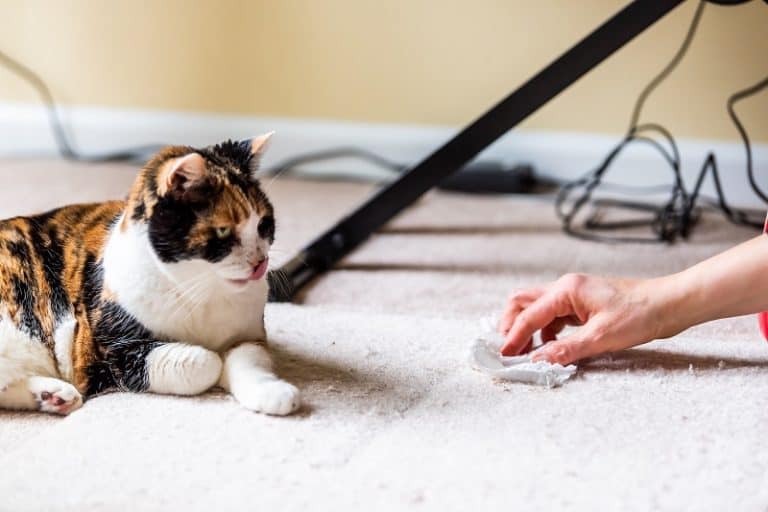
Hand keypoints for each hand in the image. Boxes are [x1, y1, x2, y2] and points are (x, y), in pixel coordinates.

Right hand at [498, 273, 669, 364]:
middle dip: (511, 324)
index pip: (529, 315)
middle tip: (509, 348)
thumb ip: (566, 349)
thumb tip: (538, 361)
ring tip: (527, 351)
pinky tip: (551, 345)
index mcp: (566, 291)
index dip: (514, 336)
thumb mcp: (601, 338)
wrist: (670, 304)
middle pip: (523, 301)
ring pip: (536, 307)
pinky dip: (545, 329)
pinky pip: (553, 314)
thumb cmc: (640, 314)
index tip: (504, 355)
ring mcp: (574, 294)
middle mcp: (565, 288)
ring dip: (527, 327)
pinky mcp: (582, 303)